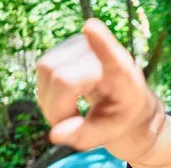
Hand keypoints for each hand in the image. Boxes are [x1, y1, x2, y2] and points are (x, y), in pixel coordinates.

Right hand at [36, 18, 156, 152]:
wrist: (128, 106)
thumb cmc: (124, 119)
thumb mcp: (112, 134)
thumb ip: (86, 135)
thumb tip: (55, 134)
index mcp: (125, 77)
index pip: (114, 59)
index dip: (101, 44)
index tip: (92, 29)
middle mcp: (103, 54)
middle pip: (61, 78)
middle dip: (58, 109)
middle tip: (74, 126)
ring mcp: (82, 45)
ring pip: (46, 71)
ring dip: (51, 103)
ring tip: (74, 115)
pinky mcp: (66, 47)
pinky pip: (42, 70)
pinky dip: (48, 94)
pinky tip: (67, 102)